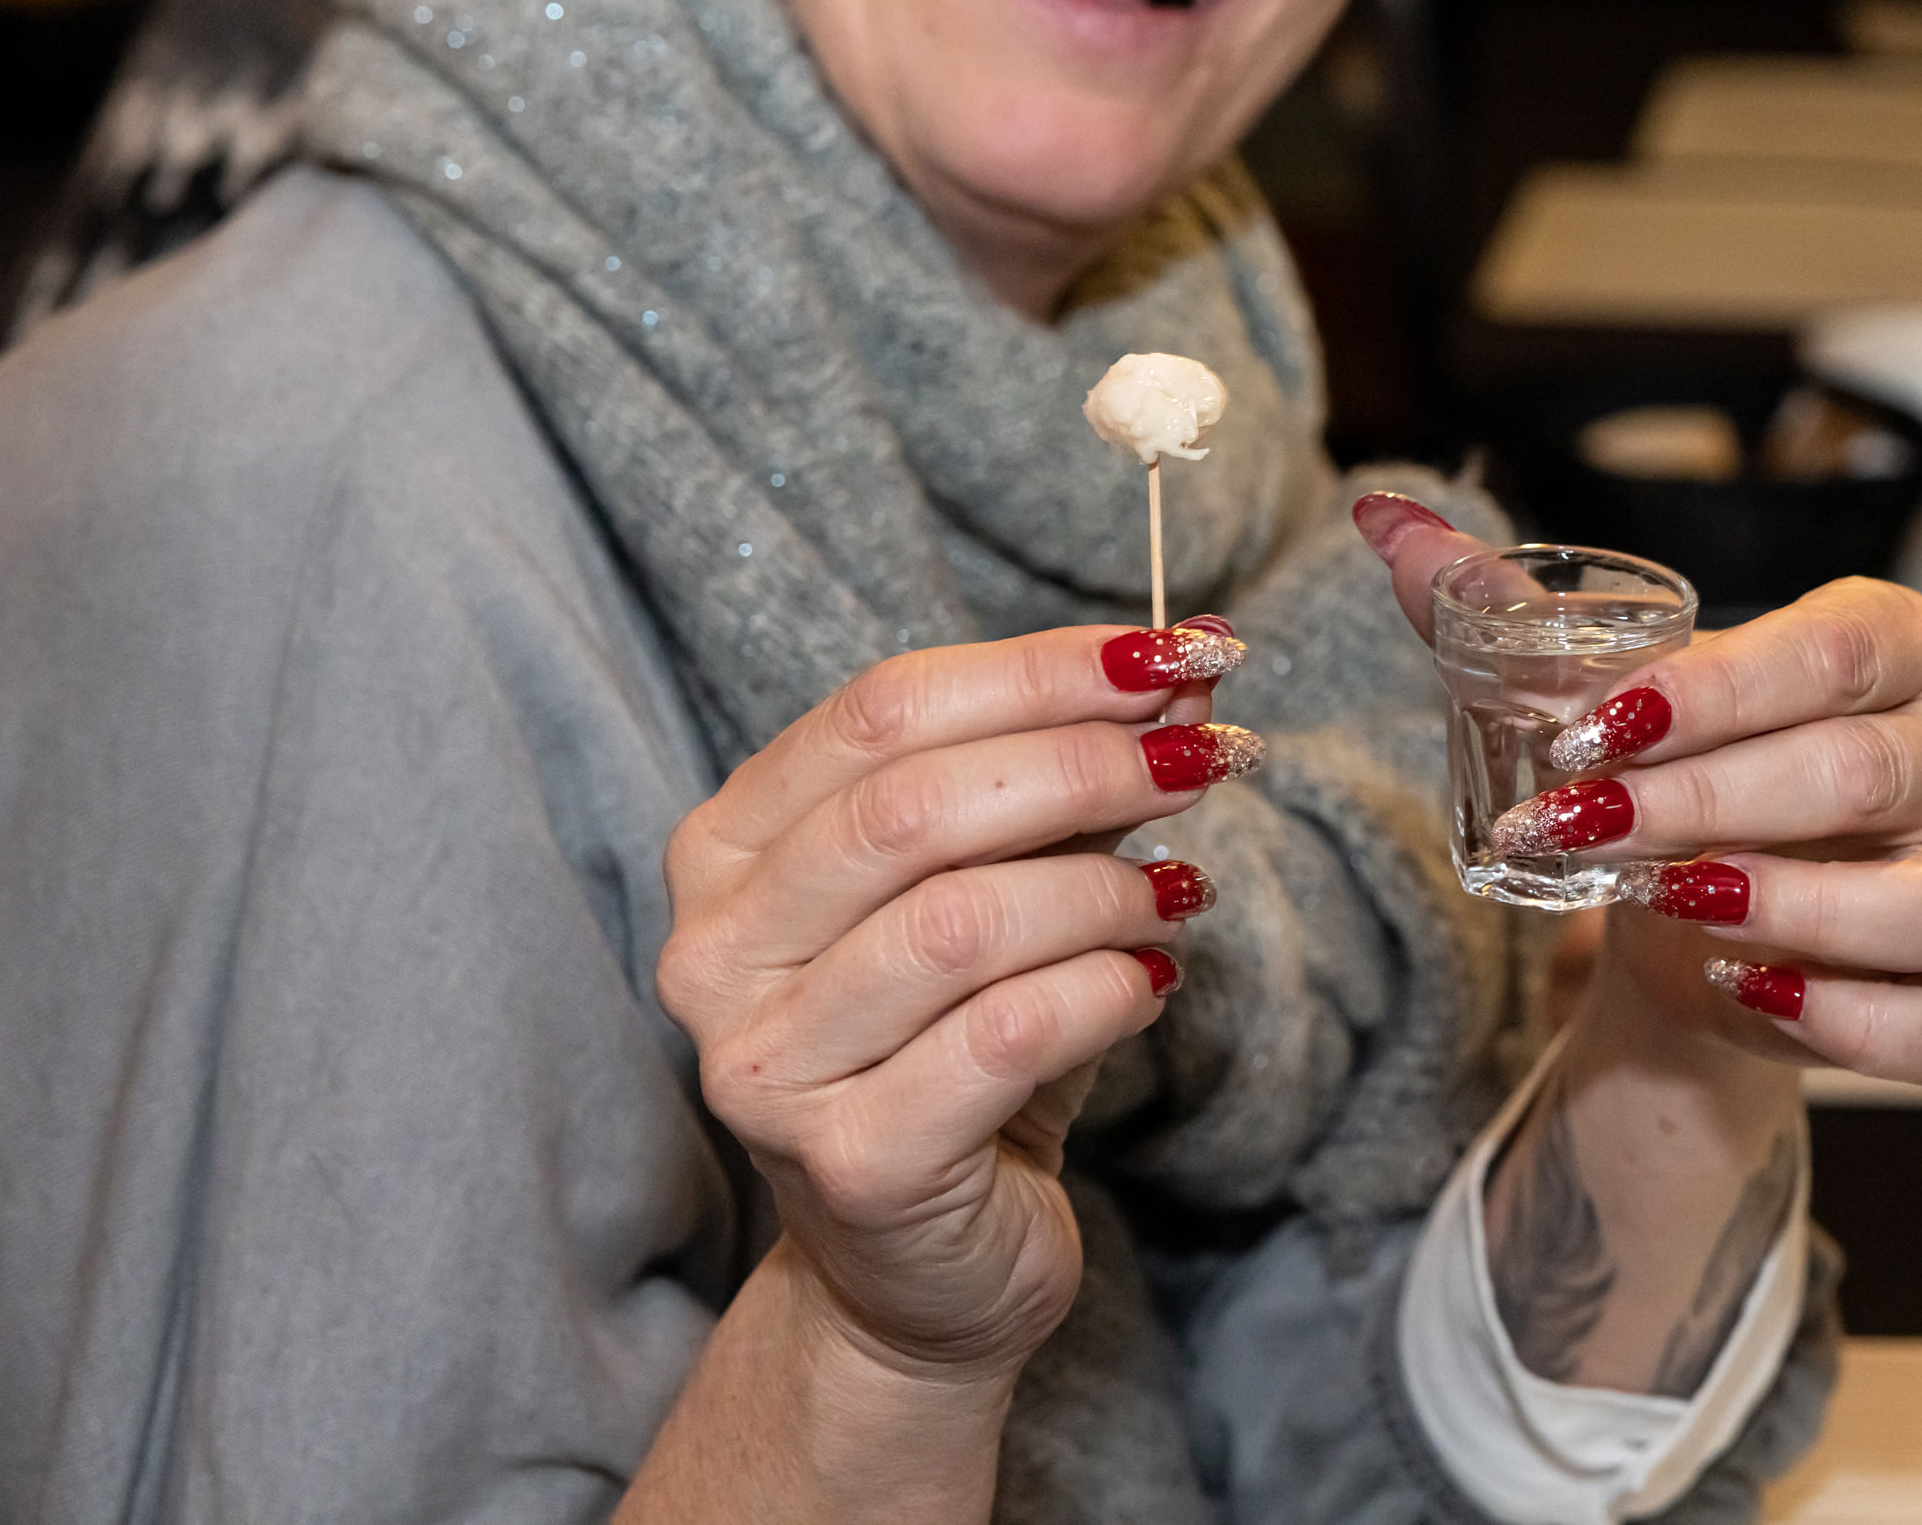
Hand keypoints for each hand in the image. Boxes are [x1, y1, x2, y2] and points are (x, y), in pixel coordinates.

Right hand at [652, 617, 1257, 1386]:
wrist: (920, 1271)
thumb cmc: (956, 1051)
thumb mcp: (997, 889)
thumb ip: (1060, 783)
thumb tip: (1183, 670)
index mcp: (728, 849)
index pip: (882, 710)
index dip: (1041, 668)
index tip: (1175, 650)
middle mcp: (716, 952)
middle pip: (914, 806)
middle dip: (1086, 762)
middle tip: (1205, 755)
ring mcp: (768, 1067)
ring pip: (961, 922)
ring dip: (1105, 889)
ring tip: (1181, 895)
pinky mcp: (852, 1164)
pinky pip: (1006, 1037)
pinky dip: (1106, 991)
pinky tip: (1151, 983)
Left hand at [1358, 495, 1921, 1086]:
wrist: (1689, 923)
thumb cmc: (1673, 774)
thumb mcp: (1599, 695)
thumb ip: (1496, 610)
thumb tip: (1382, 519)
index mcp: (1895, 645)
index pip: (1834, 648)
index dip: (1712, 691)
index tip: (1586, 732)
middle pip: (1861, 772)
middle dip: (1702, 801)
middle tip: (1574, 823)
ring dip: (1793, 907)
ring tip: (1665, 901)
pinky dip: (1852, 1019)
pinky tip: (1745, 988)